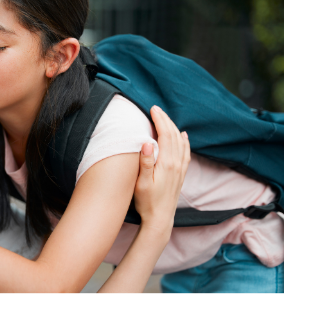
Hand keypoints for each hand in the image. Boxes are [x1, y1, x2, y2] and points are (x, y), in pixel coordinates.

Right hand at [134, 105, 190, 234]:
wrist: (160, 218)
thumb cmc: (147, 202)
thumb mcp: (141, 183)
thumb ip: (145, 162)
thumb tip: (147, 142)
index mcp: (166, 163)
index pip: (165, 135)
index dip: (160, 120)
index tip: (153, 109)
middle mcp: (176, 164)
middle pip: (174, 135)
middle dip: (165, 120)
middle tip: (156, 109)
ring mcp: (180, 169)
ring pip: (181, 142)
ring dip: (174, 127)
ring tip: (165, 118)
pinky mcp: (181, 174)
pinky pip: (186, 152)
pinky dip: (184, 140)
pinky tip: (183, 135)